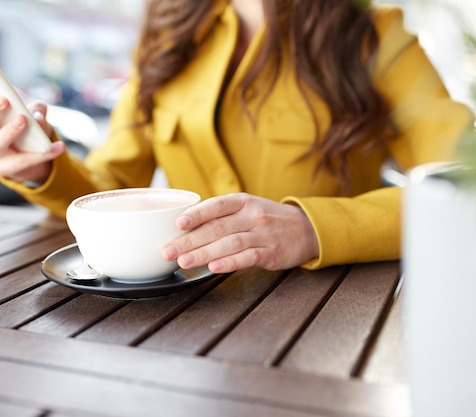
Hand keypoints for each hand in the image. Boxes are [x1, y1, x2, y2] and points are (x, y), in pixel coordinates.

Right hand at [0, 80, 65, 183]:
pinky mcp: (7, 168)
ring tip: (24, 120)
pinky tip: (59, 146)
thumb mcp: (33, 114)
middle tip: (3, 100)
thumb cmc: (28, 128)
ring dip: (9, 130)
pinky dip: (43, 153)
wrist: (34, 157)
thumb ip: (36, 109)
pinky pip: (23, 161)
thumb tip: (37, 114)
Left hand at [162, 193, 318, 272]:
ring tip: (184, 262)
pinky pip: (248, 257)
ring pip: (229, 243)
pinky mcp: (271, 252)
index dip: (196, 214)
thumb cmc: (267, 219)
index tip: (177, 223)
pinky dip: (230, 263)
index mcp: (242, 202)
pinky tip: (214, 268)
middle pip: (217, 228)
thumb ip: (221, 215)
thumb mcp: (247, 208)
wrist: (306, 229)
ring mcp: (263, 234)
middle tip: (168, 251)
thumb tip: (183, 226)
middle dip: (189, 240)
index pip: (216, 205)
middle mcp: (252, 215)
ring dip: (204, 253)